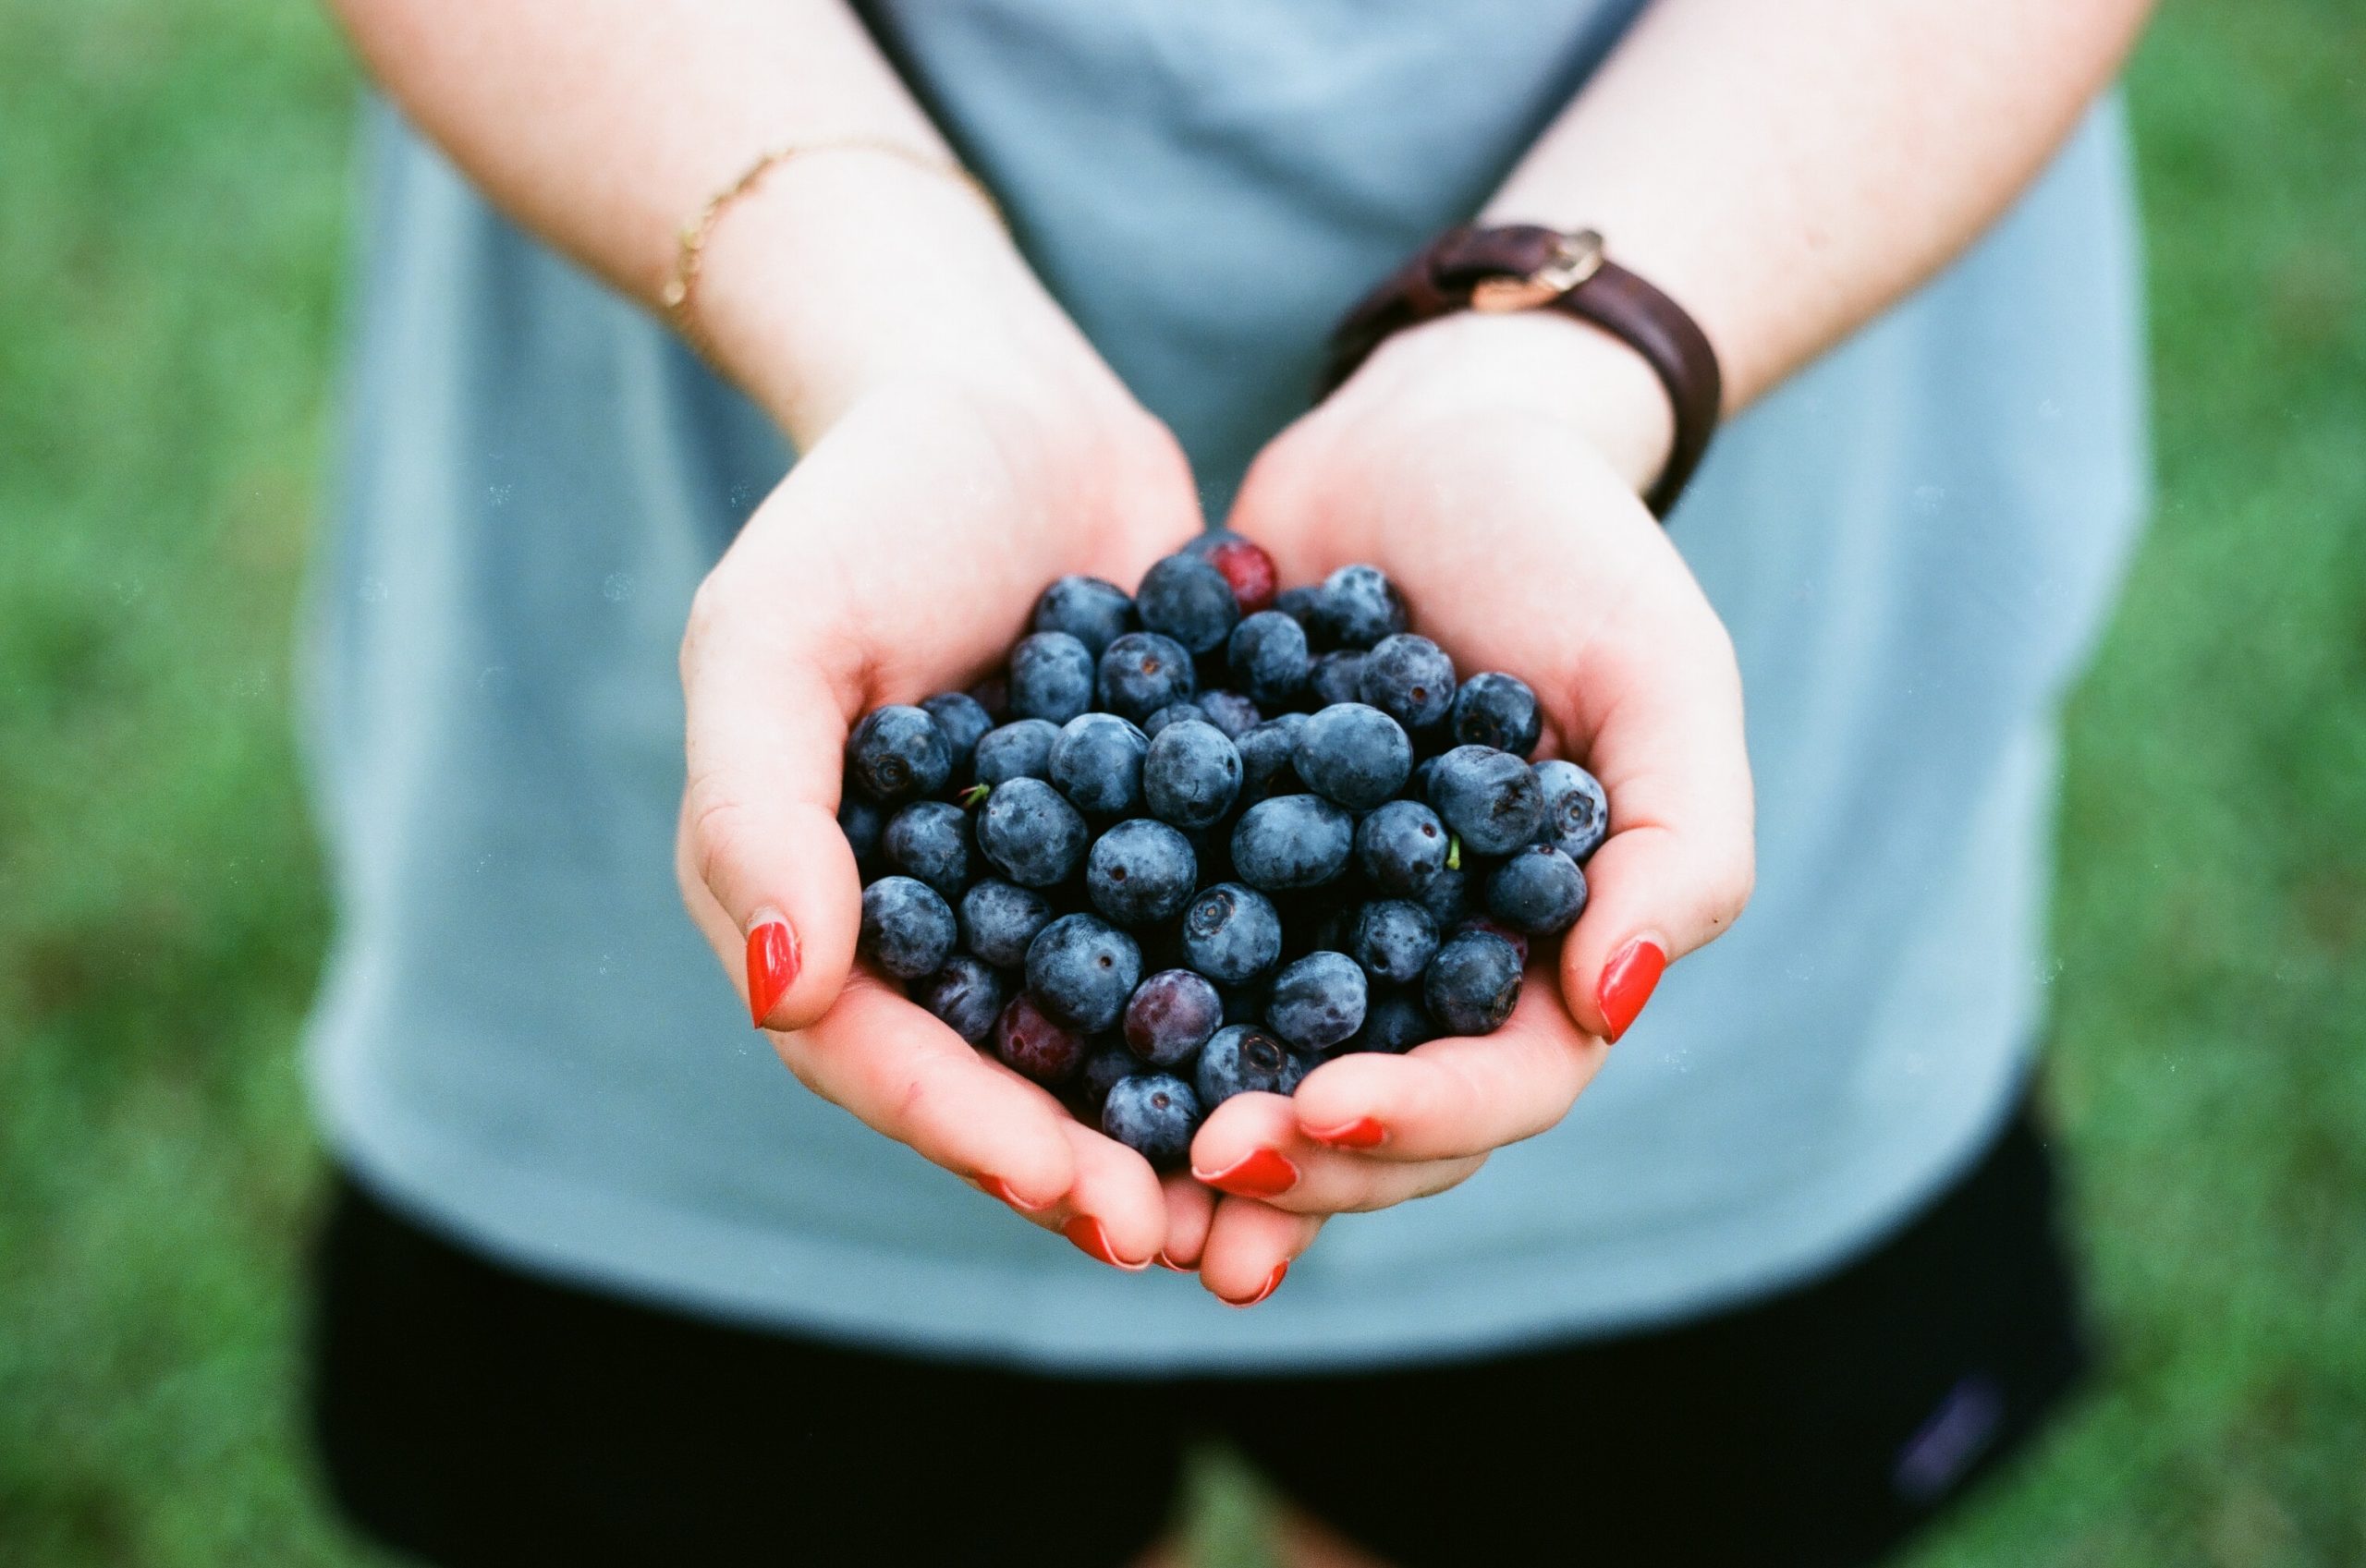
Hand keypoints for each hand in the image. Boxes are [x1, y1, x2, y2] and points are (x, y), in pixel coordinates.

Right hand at [673, 312, 1209, 1268]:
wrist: (1003, 398)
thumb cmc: (862, 504)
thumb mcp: (774, 635)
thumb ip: (756, 812)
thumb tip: (786, 997)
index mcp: (826, 901)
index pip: (879, 1054)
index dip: (971, 1134)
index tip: (1076, 1193)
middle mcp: (937, 921)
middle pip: (1003, 1077)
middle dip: (1090, 1165)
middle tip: (1185, 1240)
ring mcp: (1056, 888)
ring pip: (1112, 1038)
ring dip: (1183, 1123)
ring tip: (1273, 1198)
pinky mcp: (1161, 841)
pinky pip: (1205, 943)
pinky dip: (1261, 1008)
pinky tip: (1346, 1056)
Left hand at [1181, 311, 1754, 1268]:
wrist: (1423, 433)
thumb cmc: (1566, 543)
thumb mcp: (1659, 671)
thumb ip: (1680, 842)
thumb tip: (1616, 1005)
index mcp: (1543, 952)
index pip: (1500, 1085)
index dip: (1420, 1120)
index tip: (1324, 1113)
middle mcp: (1423, 965)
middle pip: (1369, 1115)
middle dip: (1293, 1160)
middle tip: (1201, 1164)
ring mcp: (1310, 924)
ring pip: (1255, 1067)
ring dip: (1190, 1136)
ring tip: (1108, 1176)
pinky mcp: (1208, 866)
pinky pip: (1156, 957)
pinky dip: (1106, 1014)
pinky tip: (1030, 1044)